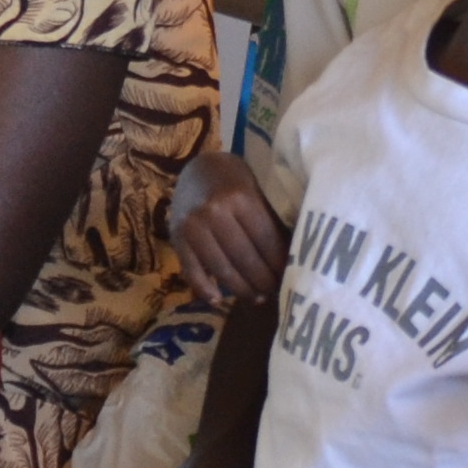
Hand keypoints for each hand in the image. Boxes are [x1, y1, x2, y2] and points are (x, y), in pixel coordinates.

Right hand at [172, 150, 287, 305]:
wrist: (196, 168)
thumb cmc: (234, 180)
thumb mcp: (255, 189)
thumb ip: (269, 219)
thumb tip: (291, 257)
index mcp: (240, 197)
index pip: (266, 240)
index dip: (279, 264)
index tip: (291, 278)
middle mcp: (214, 211)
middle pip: (245, 258)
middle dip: (263, 280)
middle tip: (275, 291)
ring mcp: (192, 226)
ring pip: (222, 269)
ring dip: (242, 289)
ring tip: (256, 298)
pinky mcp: (176, 238)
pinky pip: (191, 271)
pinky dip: (204, 289)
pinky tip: (218, 299)